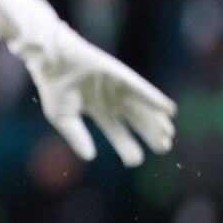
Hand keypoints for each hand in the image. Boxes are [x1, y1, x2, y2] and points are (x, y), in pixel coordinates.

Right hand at [24, 26, 175, 166]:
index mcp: (96, 109)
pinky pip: (142, 90)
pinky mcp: (122, 76)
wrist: (53, 62)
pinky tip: (169, 111)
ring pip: (141, 107)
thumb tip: (90, 157)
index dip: (126, 145)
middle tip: (163, 149)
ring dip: (155, 121)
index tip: (135, 160)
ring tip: (168, 135)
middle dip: (149, 134)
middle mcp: (110, 99)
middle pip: (134, 120)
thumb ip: (76, 137)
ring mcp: (118, 87)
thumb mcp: (62, 118)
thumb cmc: (54, 88)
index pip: (116, 130)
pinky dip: (155, 100)